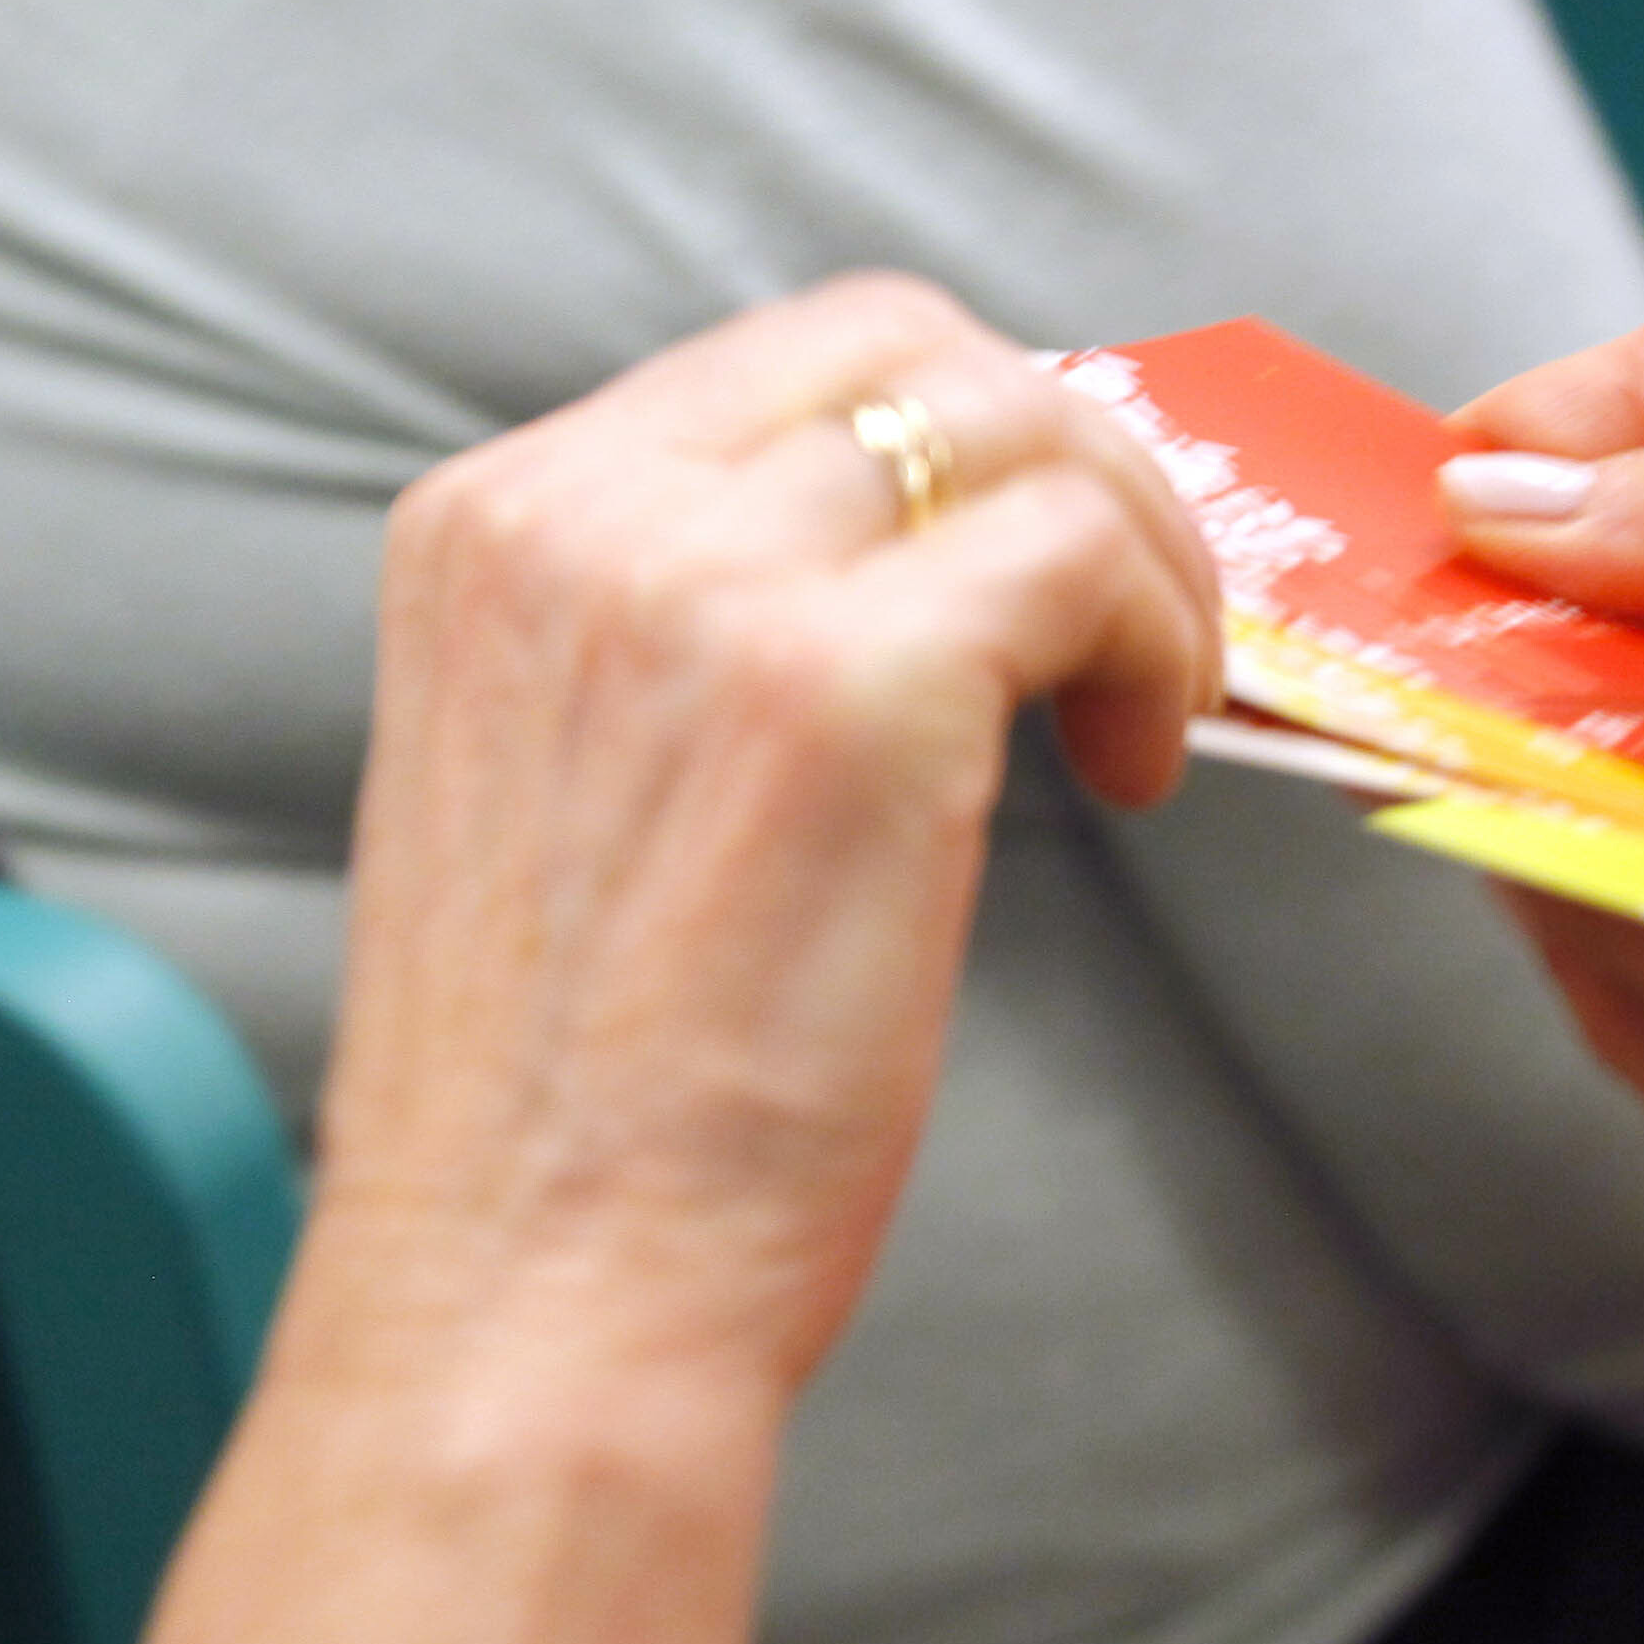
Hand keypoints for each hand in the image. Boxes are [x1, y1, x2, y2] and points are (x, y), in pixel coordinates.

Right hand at [299, 277, 1224, 1402]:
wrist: (524, 1299)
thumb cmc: (568, 1113)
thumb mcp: (559, 784)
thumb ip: (673, 638)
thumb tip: (894, 570)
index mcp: (488, 525)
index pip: (784, 360)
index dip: (951, 442)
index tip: (1027, 569)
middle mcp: (577, 514)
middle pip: (908, 345)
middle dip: (1061, 457)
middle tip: (1128, 622)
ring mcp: (707, 586)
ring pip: (1016, 430)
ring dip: (1136, 551)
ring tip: (1153, 706)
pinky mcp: (847, 690)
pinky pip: (1077, 557)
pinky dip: (1154, 641)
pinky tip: (1141, 773)